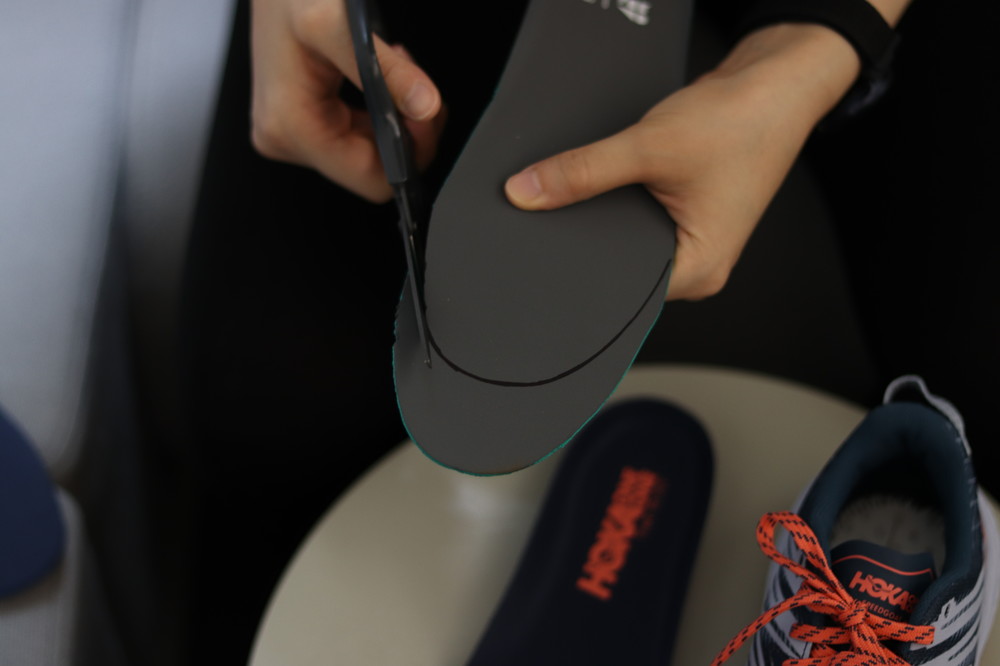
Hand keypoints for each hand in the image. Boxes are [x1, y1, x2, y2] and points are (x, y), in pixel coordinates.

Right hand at [250, 0, 445, 201]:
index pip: (372, 180)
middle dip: (405, 131)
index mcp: (291, 127)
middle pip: (372, 169)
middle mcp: (285, 140)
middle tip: (412, 82)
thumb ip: (388, 69)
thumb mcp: (341, 22)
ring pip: (368, 153)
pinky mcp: (299, 124)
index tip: (428, 112)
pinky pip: (355, 136)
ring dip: (393, 118)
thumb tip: (426, 108)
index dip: (411, 153)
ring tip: (392, 71)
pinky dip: (378, 111)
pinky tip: (378, 80)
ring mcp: (290, 135)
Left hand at [504, 24, 861, 300]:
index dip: (578, 270)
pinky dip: (615, 207)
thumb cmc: (740, 123)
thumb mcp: (650, 146)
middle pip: (621, 270)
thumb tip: (527, 193)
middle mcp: (698, 268)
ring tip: (584, 196)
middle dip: (586, 244)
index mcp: (700, 271)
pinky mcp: (683, 220)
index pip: (621, 293)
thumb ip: (584, 172)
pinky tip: (603, 187)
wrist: (774, 86)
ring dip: (602, 222)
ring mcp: (691, 244)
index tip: (540, 252)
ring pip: (626, 245)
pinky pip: (636, 225)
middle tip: (549, 217)